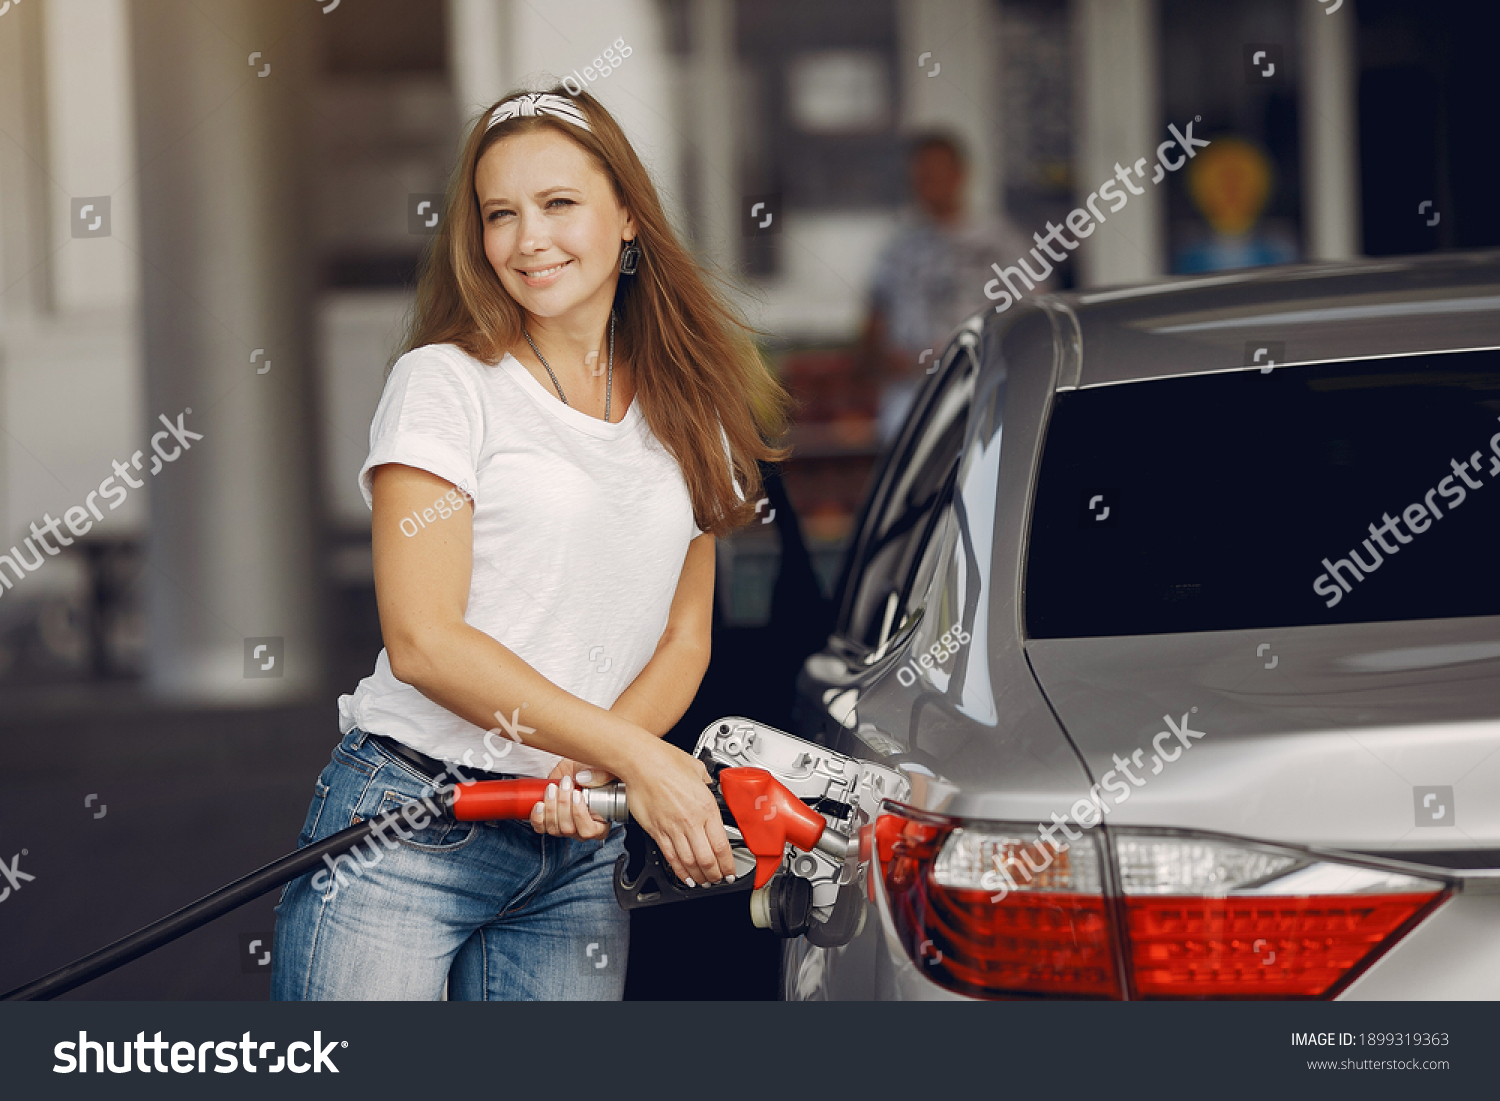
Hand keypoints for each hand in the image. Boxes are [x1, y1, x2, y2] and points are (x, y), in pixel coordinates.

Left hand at [529, 760, 609, 840]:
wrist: (572, 770)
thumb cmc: (589, 772)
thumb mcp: (601, 770)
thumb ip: (601, 775)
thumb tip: (583, 779)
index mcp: (599, 823)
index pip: (589, 831)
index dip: (580, 815)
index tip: (577, 794)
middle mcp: (581, 829)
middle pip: (568, 829)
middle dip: (563, 805)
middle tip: (564, 785)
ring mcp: (563, 828)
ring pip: (554, 828)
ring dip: (550, 808)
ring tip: (552, 788)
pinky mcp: (548, 822)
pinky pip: (540, 828)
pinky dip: (537, 817)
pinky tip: (539, 804)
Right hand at [616, 737, 735, 886]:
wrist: (641, 762)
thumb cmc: (666, 761)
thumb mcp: (697, 769)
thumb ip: (706, 782)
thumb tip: (709, 786)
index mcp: (706, 807)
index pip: (722, 845)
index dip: (728, 864)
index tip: (730, 871)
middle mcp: (691, 821)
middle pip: (707, 859)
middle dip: (715, 875)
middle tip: (719, 880)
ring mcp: (672, 828)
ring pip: (689, 862)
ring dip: (698, 876)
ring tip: (704, 882)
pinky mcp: (656, 831)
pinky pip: (670, 856)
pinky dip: (678, 870)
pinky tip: (684, 876)